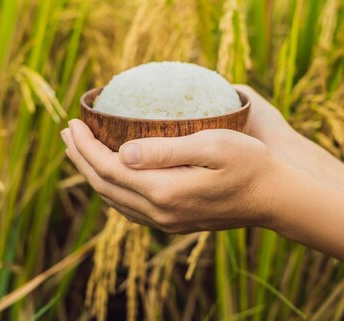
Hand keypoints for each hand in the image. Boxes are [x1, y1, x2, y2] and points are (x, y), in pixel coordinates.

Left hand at [61, 119, 283, 233]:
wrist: (275, 198)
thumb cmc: (249, 163)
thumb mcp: (212, 145)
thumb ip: (164, 150)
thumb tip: (121, 153)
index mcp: (164, 190)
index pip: (108, 168)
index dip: (84, 145)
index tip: (72, 122)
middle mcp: (159, 212)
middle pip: (104, 186)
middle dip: (80, 158)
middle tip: (67, 132)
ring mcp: (166, 221)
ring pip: (114, 199)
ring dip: (93, 173)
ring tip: (82, 150)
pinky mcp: (175, 221)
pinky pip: (130, 207)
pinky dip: (112, 187)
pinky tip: (113, 173)